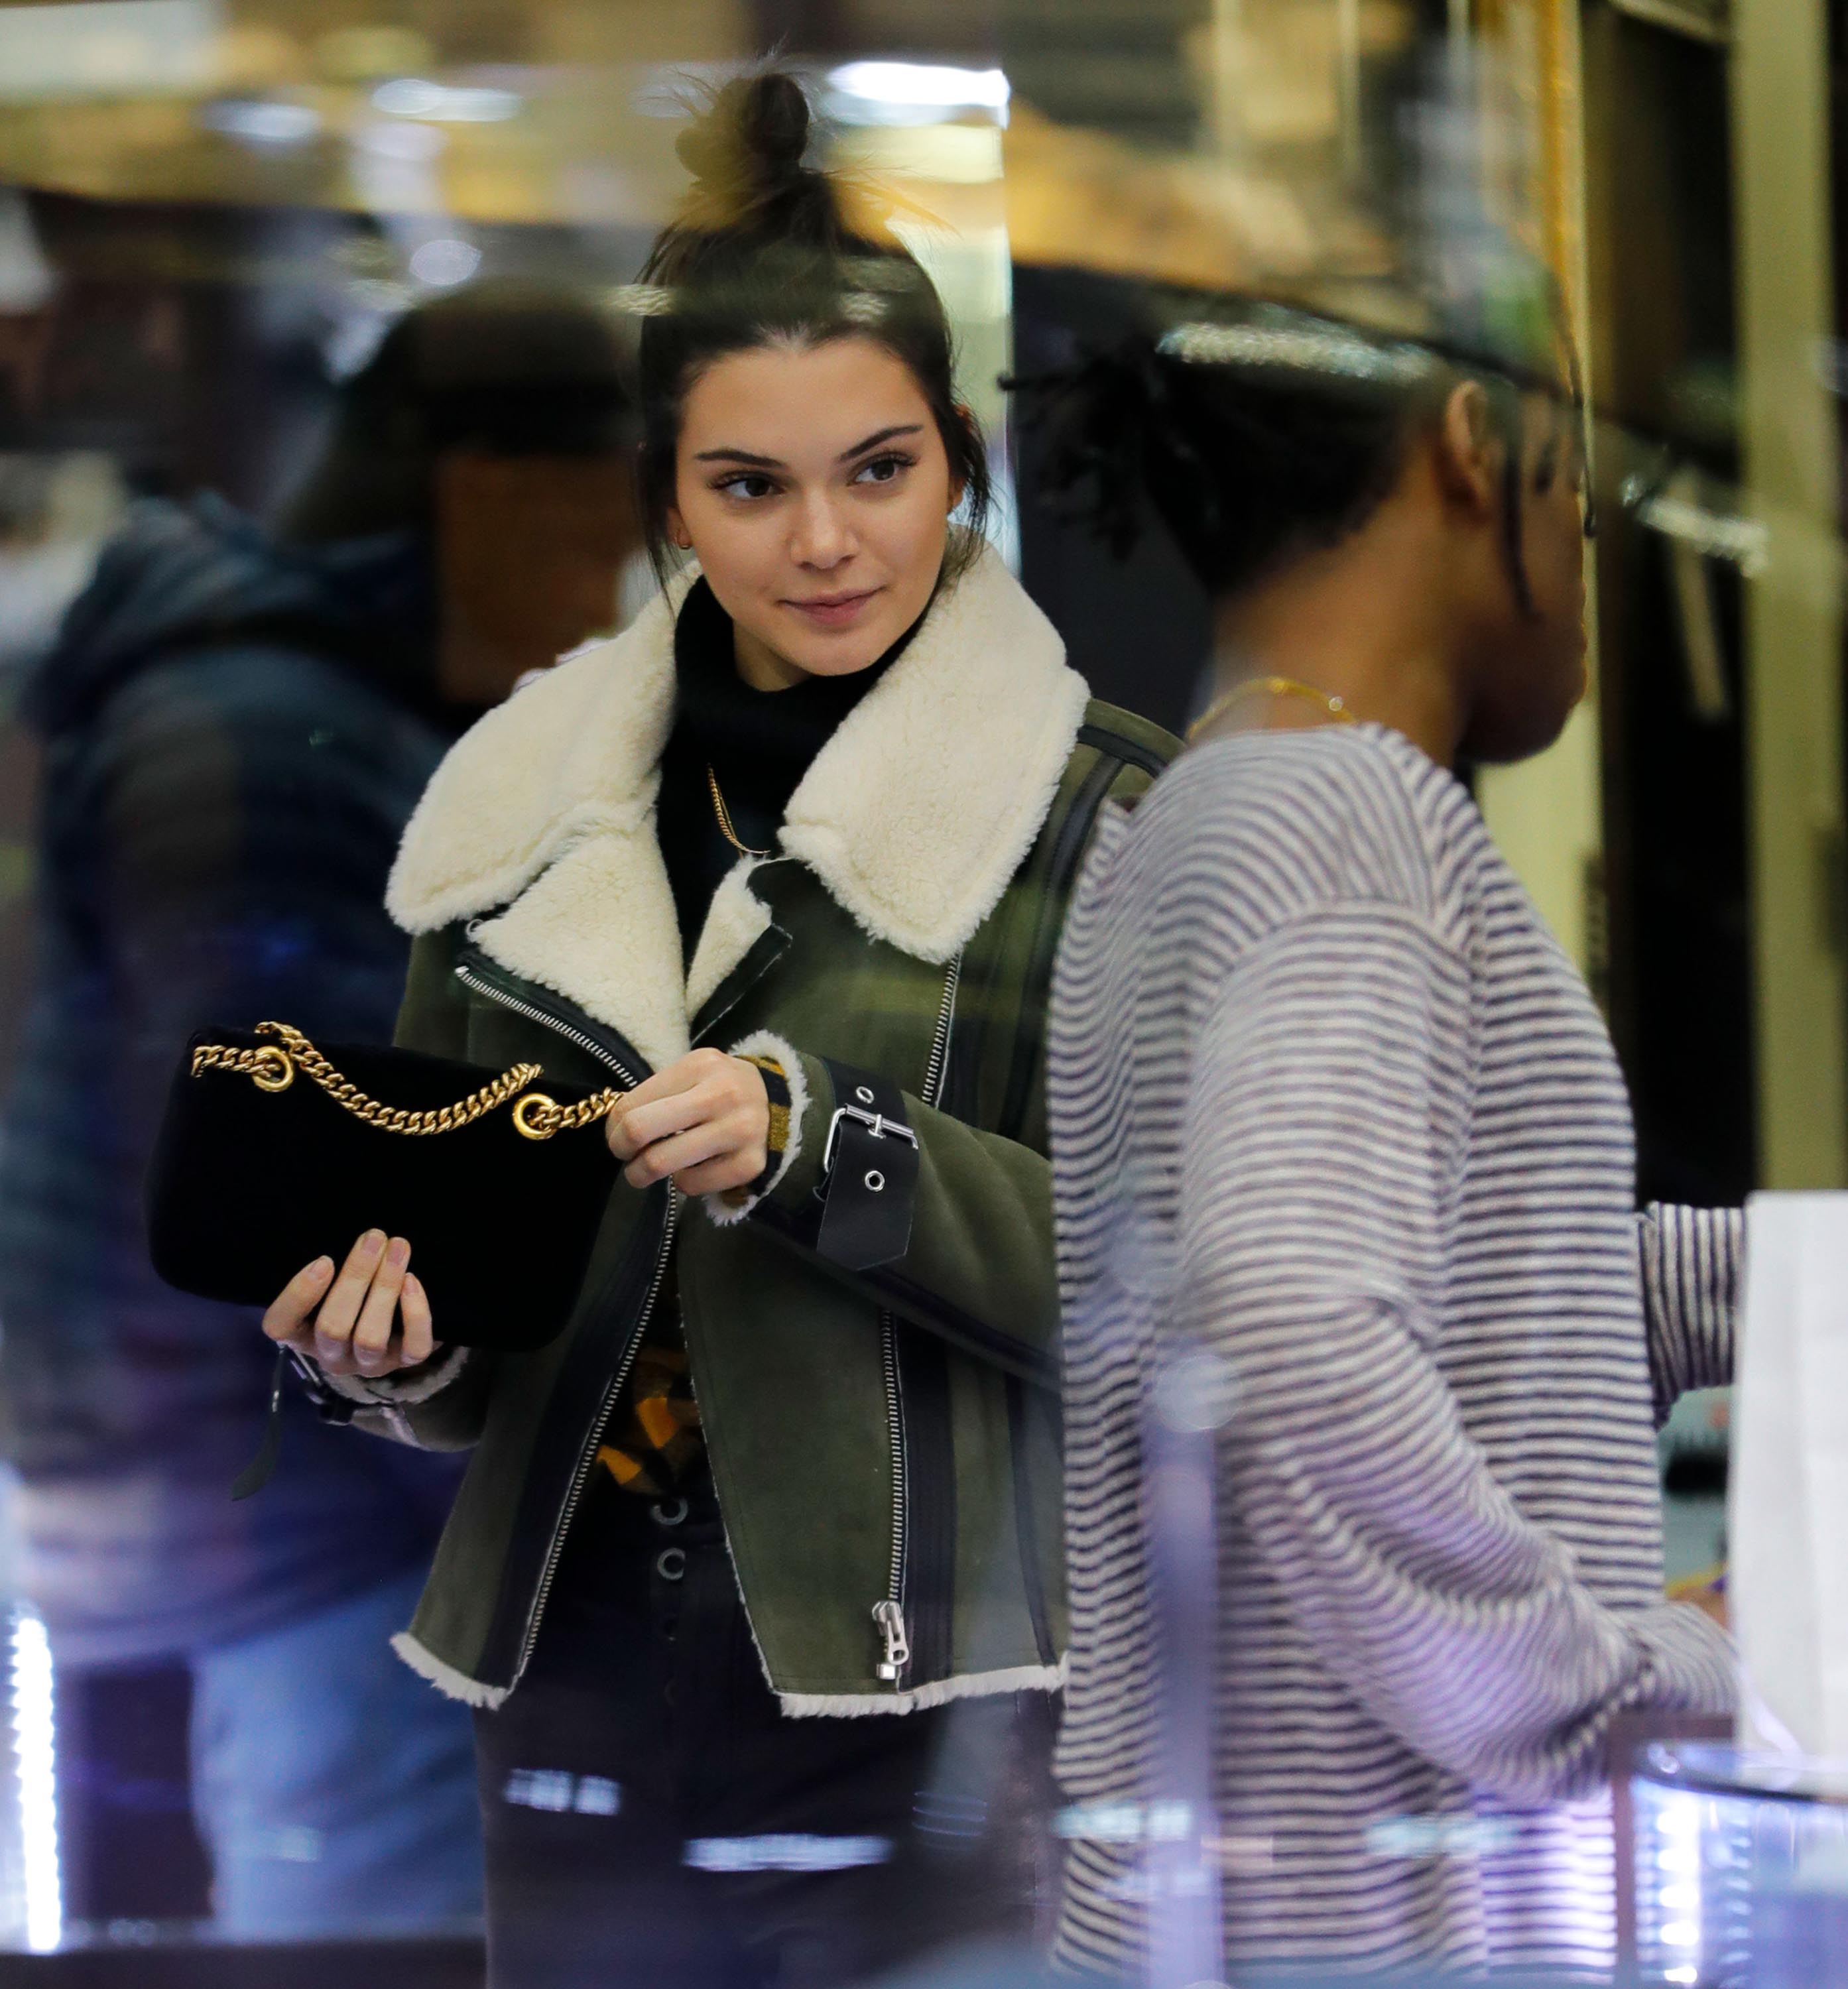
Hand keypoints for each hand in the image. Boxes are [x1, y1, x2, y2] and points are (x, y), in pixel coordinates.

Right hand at [262, 1229, 441, 1378]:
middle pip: (333, 1328)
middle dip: (355, 1278)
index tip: (324, 1260)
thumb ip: (329, 1267)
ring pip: (370, 1338)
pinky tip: (413, 1281)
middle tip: (374, 1237)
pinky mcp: (404, 1362)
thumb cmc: (353, 1292)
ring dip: (385, 1288)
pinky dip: (415, 1315)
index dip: (298, 1296)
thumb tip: (351, 1237)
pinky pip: (413, 1348)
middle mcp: (332, 1356)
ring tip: (398, 1248)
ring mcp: (368, 1364)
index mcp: (302, 1335)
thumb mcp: (331, 1281)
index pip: (280, 1326)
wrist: (397, 1324)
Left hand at [606, 1048, 769, 1195]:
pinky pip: (691, 1184)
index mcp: (700, 1066)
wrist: (776, 1103)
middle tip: (625, 1155)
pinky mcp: (749, 1164)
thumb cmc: (720, 1088)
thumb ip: (657, 1094)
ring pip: (661, 1163)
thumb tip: (616, 1128)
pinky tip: (688, 1169)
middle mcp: (722, 1095)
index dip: (613, 1126)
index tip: (616, 1134)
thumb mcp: (692, 1074)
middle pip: (640, 1130)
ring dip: (641, 1173)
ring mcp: (739, 1131)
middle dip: (620, 1149)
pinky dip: (680, 1181)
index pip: (632, 1103)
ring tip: (644, 1170)